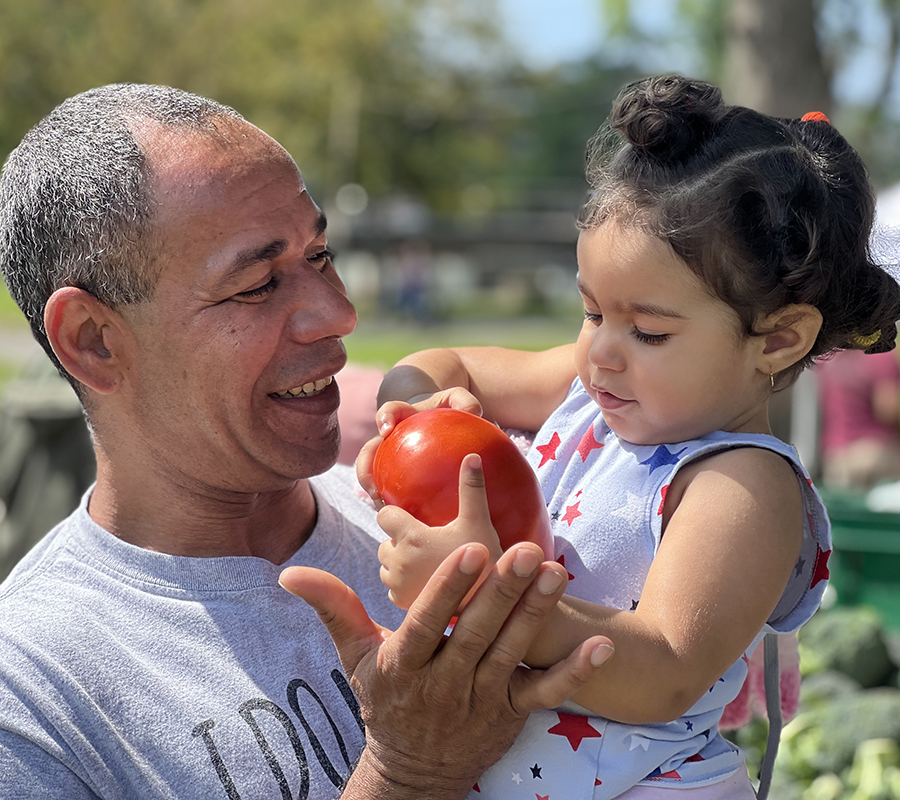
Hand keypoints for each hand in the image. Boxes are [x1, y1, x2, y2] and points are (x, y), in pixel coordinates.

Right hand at [279, 542, 614, 799]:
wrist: (416, 771)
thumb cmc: (386, 701)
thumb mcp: (356, 658)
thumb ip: (334, 610)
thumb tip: (289, 573)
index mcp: (406, 665)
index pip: (428, 623)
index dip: (448, 588)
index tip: (470, 549)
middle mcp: (445, 684)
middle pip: (477, 633)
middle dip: (503, 592)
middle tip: (527, 550)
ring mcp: (483, 700)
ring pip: (512, 653)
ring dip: (537, 615)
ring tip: (556, 573)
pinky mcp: (512, 713)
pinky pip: (546, 693)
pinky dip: (575, 672)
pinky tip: (601, 645)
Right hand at [356, 386, 482, 507]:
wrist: (445, 423)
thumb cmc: (451, 410)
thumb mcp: (458, 401)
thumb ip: (464, 401)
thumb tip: (473, 412)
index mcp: (402, 417)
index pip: (388, 412)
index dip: (384, 418)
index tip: (386, 430)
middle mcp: (391, 439)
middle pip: (369, 453)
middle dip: (365, 469)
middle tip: (373, 487)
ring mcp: (390, 459)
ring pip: (374, 476)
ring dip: (374, 492)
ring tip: (383, 509)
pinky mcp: (396, 476)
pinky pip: (393, 491)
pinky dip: (397, 504)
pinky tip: (409, 519)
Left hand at [378, 453, 502, 609]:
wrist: (494, 605)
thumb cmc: (487, 560)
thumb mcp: (479, 521)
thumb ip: (472, 488)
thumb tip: (471, 455)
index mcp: (411, 538)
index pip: (384, 515)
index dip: (397, 515)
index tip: (414, 519)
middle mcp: (398, 562)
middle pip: (385, 541)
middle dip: (400, 539)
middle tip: (429, 541)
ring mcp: (398, 586)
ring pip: (387, 565)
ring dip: (400, 561)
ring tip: (429, 561)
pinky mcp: (402, 603)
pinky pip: (393, 587)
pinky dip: (405, 582)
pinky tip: (427, 580)